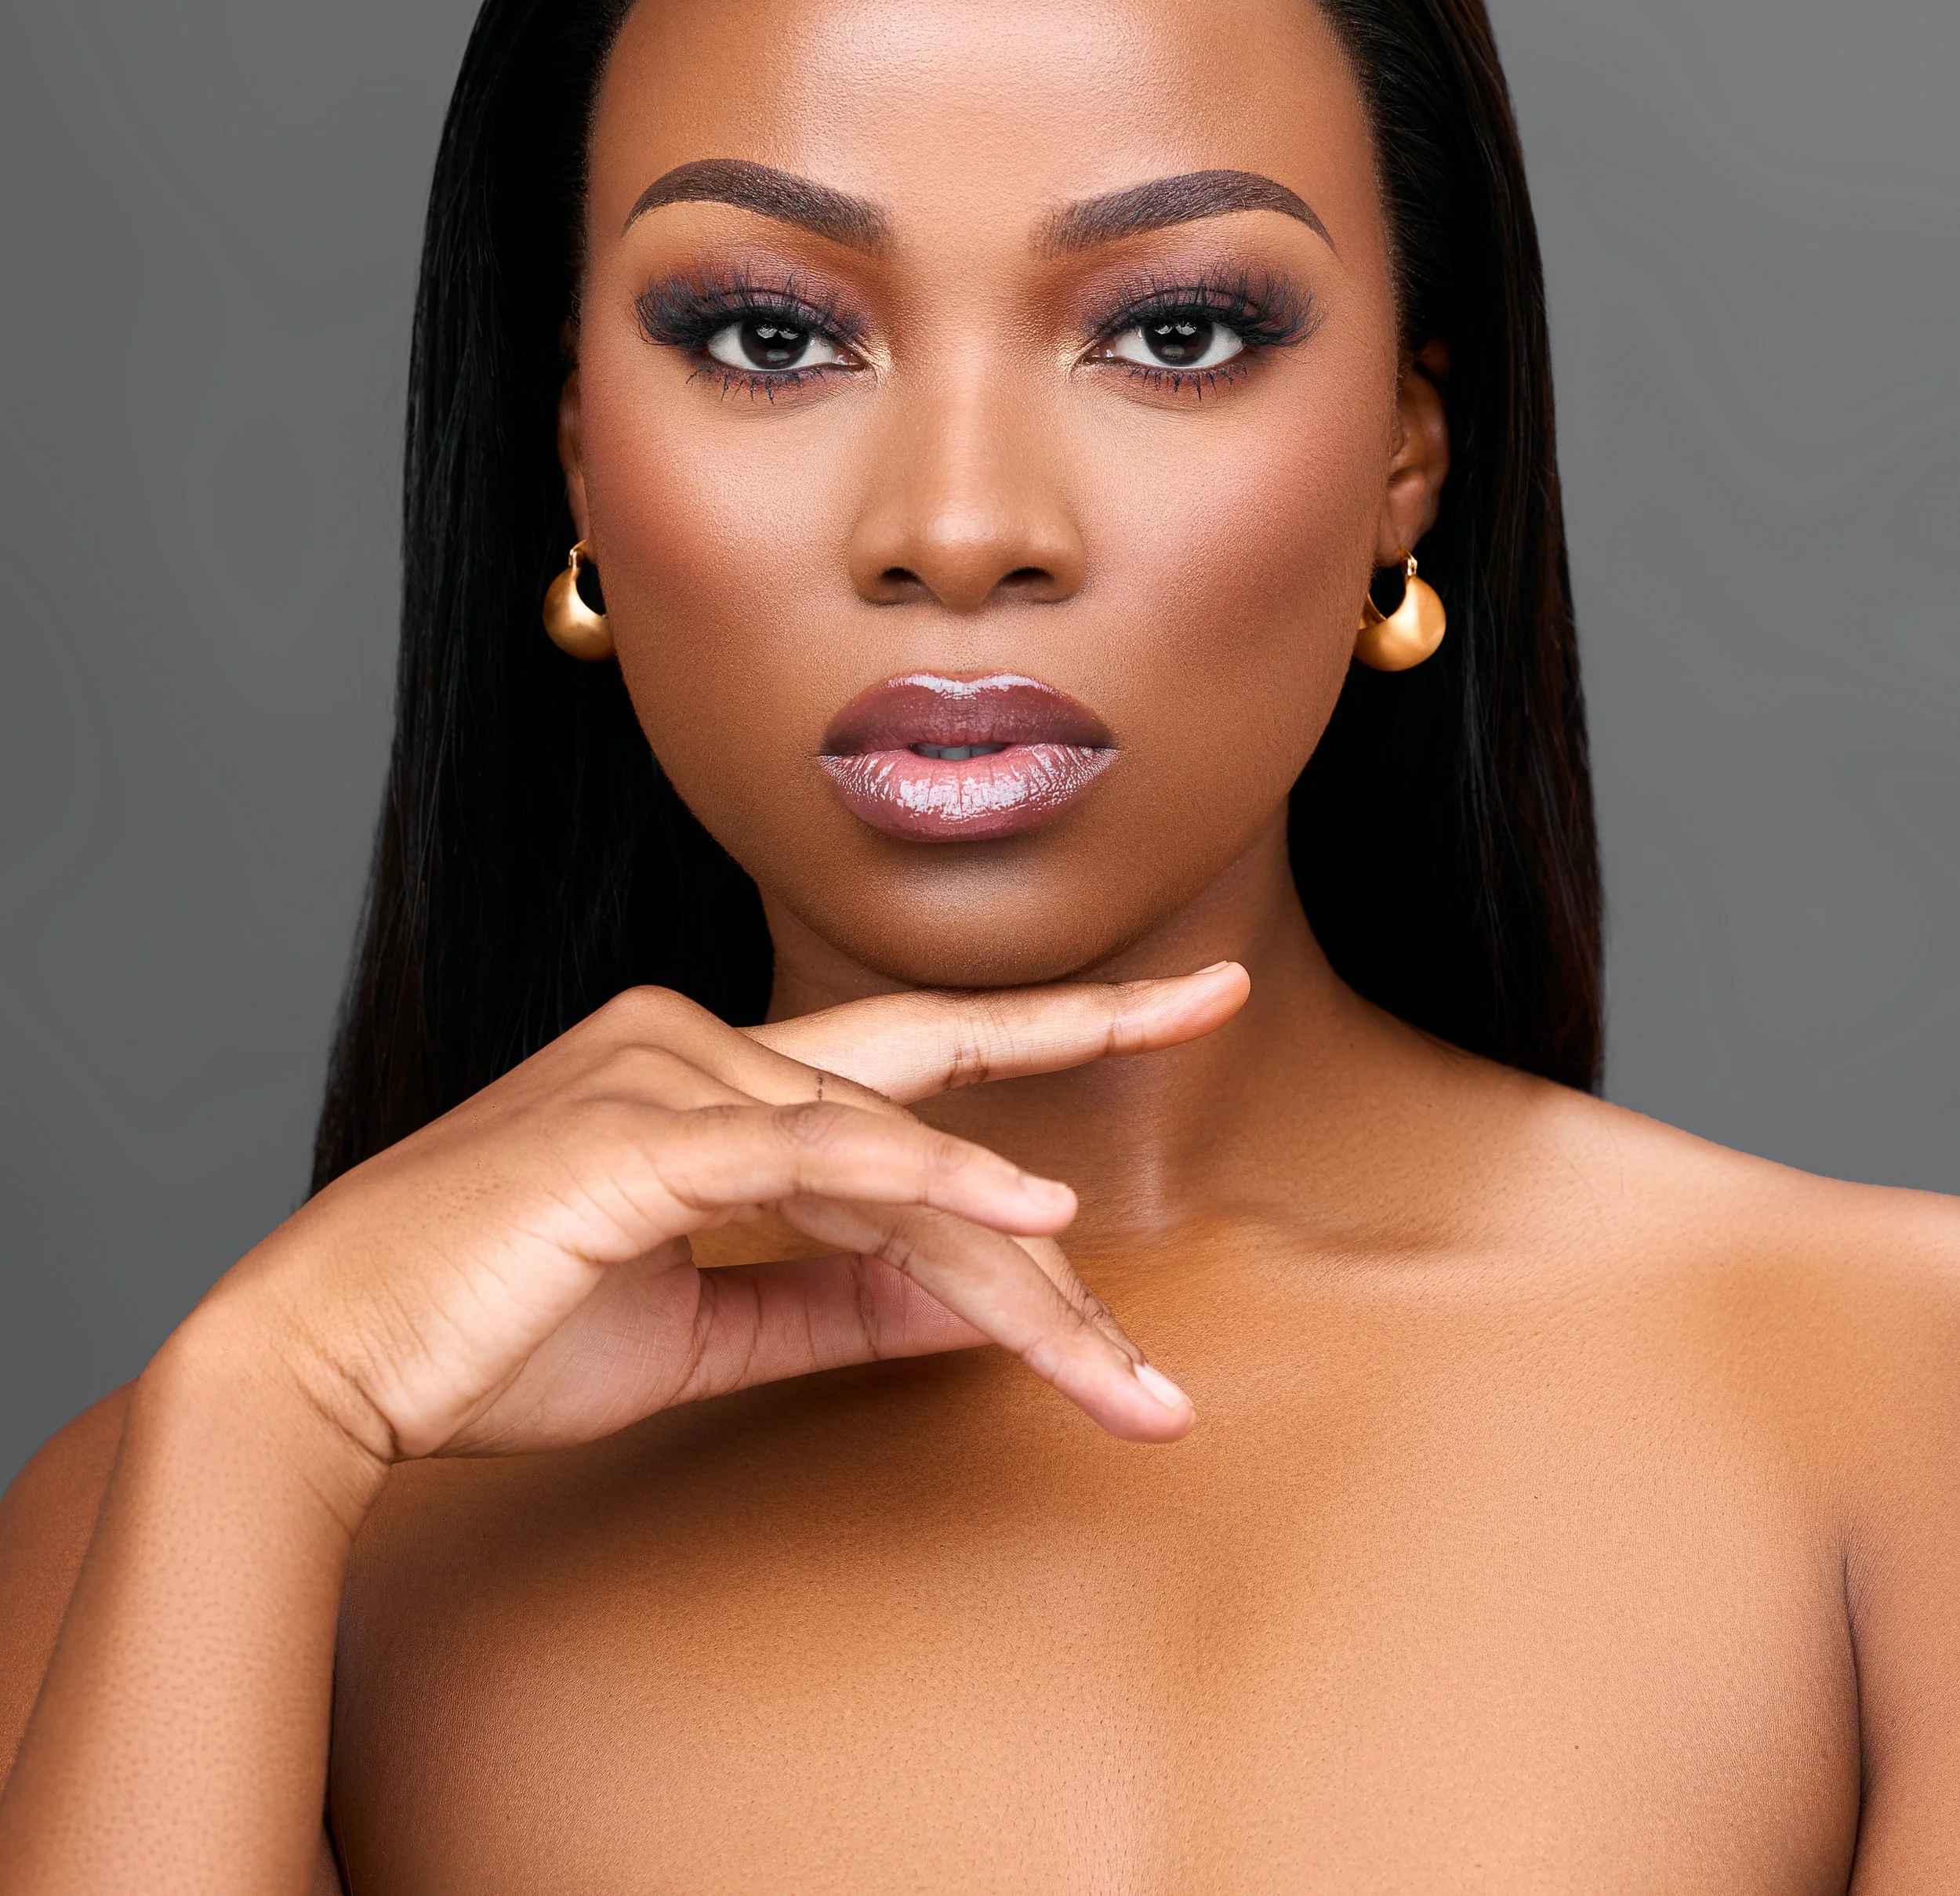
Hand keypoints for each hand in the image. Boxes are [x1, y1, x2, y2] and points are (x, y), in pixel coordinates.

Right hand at [190, 966, 1247, 1482]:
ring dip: (1015, 1279)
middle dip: (1078, 1062)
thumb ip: (836, 1298)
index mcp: (711, 1071)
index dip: (1037, 1070)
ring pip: (891, 1161)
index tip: (1174, 1015)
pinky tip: (1032, 1223)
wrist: (331, 1362)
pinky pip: (811, 1153)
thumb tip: (970, 1297)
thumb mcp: (702, 1326)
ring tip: (1122, 1378)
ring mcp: (667, 1070)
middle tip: (1209, 1038)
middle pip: (927, 1085)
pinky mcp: (637, 1134)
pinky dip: (927, 1184)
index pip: (905, 1092)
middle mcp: (699, 1040)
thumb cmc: (497, 1331)